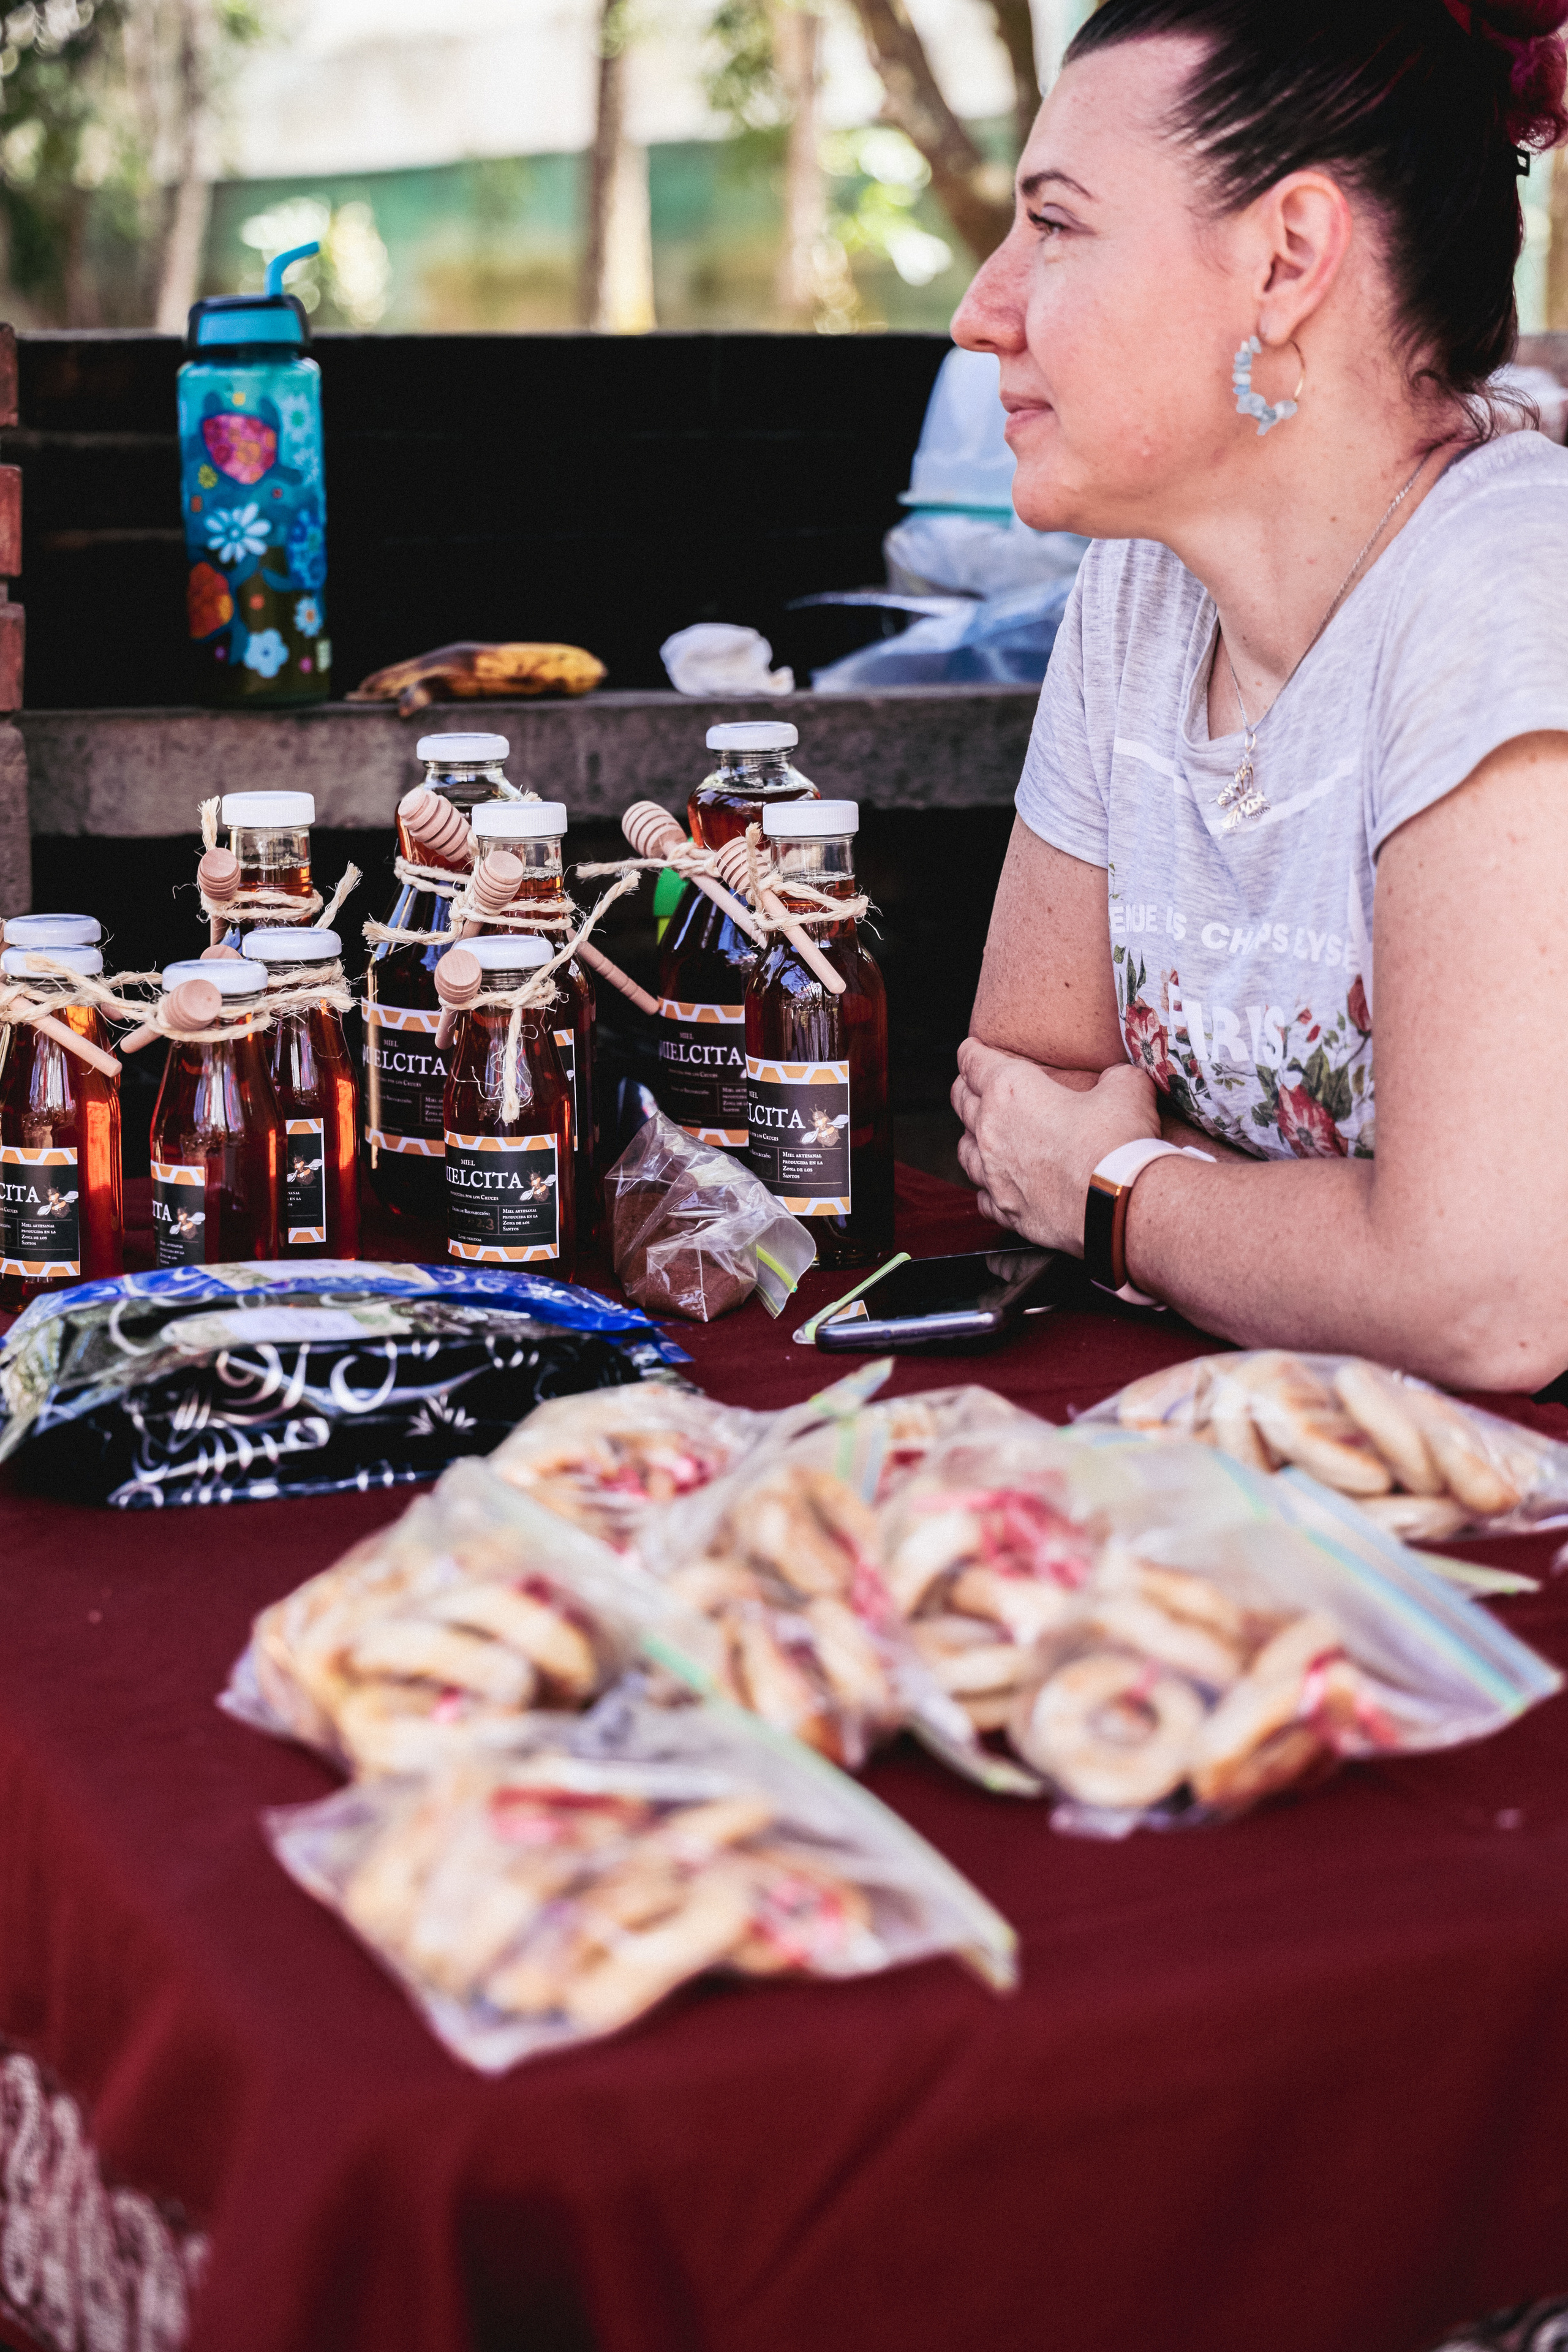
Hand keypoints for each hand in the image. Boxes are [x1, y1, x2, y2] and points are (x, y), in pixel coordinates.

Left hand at [950, 1041, 1160, 1251]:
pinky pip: (984, 1196)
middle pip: (962, 1102)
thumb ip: (1115, 1077)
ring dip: (970, 1137)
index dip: (971, 1051)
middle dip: (966, 1088)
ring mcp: (994, 1174)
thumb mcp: (1126, 1088)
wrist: (1118, 1204)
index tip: (970, 1048)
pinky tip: (995, 1186)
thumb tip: (1118, 1079)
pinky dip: (987, 1187)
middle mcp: (992, 1131)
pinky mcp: (1006, 1210)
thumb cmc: (1116, 1141)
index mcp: (1010, 1091)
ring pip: (965, 1150)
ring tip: (977, 1134)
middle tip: (971, 1083)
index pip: (974, 1063)